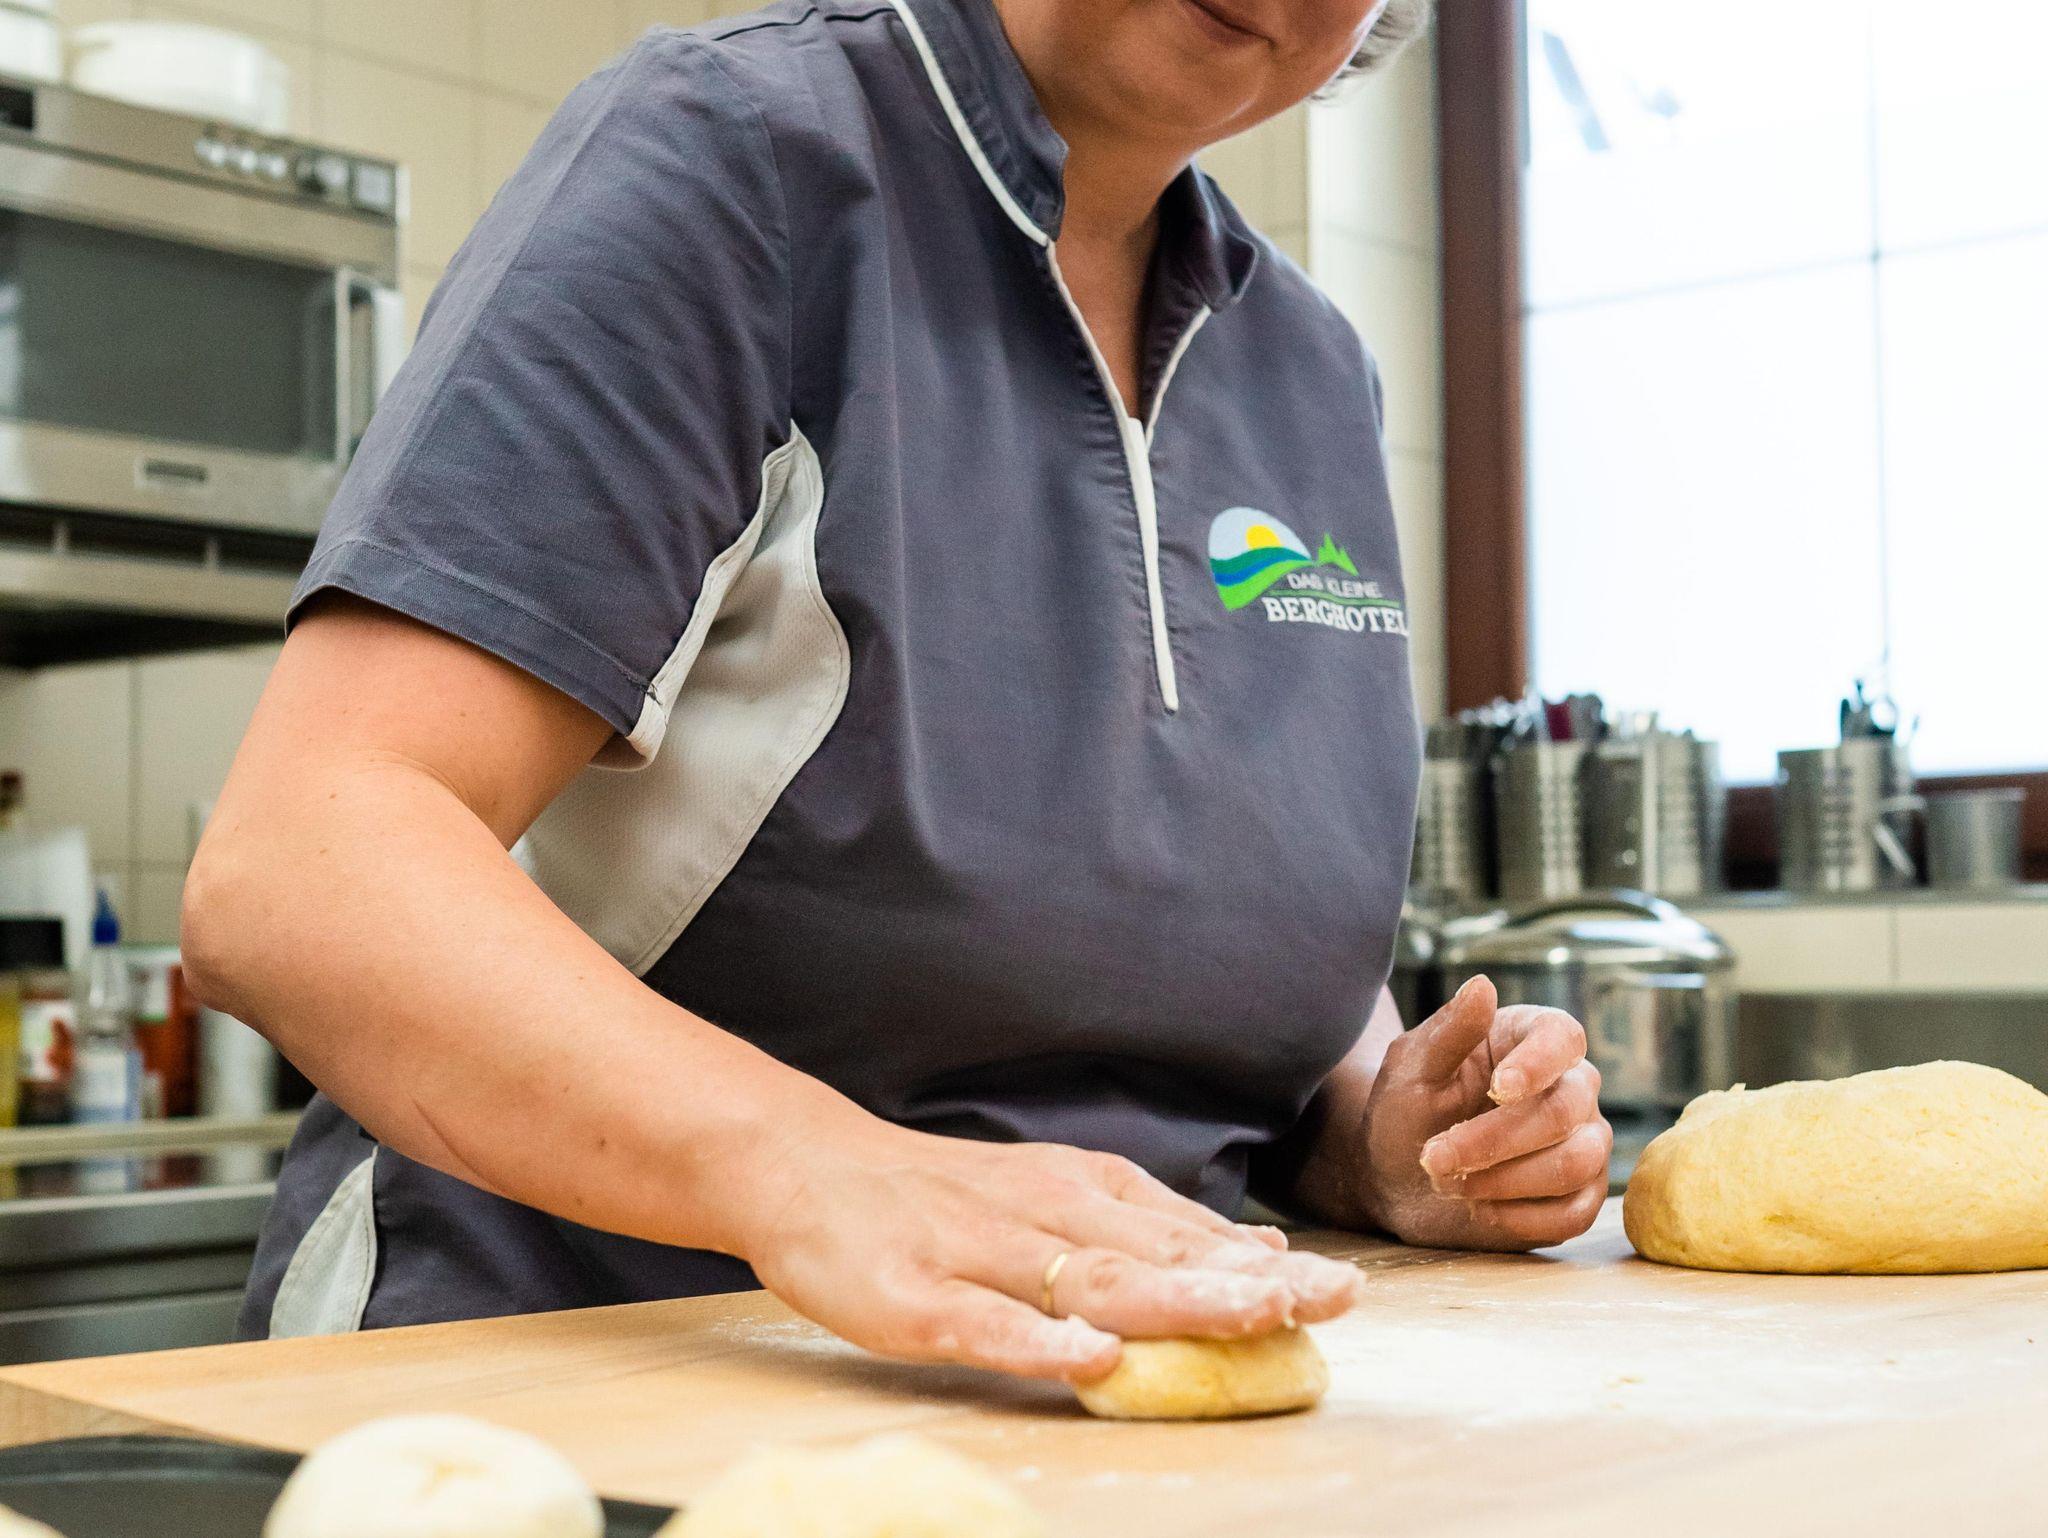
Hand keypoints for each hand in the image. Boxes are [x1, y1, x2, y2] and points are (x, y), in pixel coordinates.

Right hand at [742, 1120, 1362, 1383]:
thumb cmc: (938, 1194)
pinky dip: (1038, 1339)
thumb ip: (1150, 1227)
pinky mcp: (913, 1296)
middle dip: (1245, 1283)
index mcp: (1078, 1192)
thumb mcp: (1055, 1192)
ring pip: (1085, 1280)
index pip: (1185, 1234)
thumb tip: (1263, 1252)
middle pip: (1155, 1255)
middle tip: (1329, 1302)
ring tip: (1248, 1317)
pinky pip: (981, 1323)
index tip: (1343, 1290)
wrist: (805, 1165)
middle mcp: (1039, 1212)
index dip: (1264, 1266)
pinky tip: (1088, 1356)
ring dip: (1173, 1299)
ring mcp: (975, 1253)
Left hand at [1356, 975, 1610, 1250]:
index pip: (1563, 1037)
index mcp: (1530, 1037)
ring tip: (1448, 1182)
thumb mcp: (1410, 1069)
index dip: (1539, 1062)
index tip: (1499, 1088)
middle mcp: (1570, 1085)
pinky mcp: (1580, 1195)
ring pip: (1577, 1163)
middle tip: (1433, 1159)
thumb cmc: (1405, 1111)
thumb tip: (1482, 986)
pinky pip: (1575, 1213)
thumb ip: (1447, 1030)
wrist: (1395, 1178)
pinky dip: (1520, 1217)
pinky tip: (1479, 1208)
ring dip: (1504, 1180)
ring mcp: (1584, 1141)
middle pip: (1565, 1111)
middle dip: (1494, 1141)